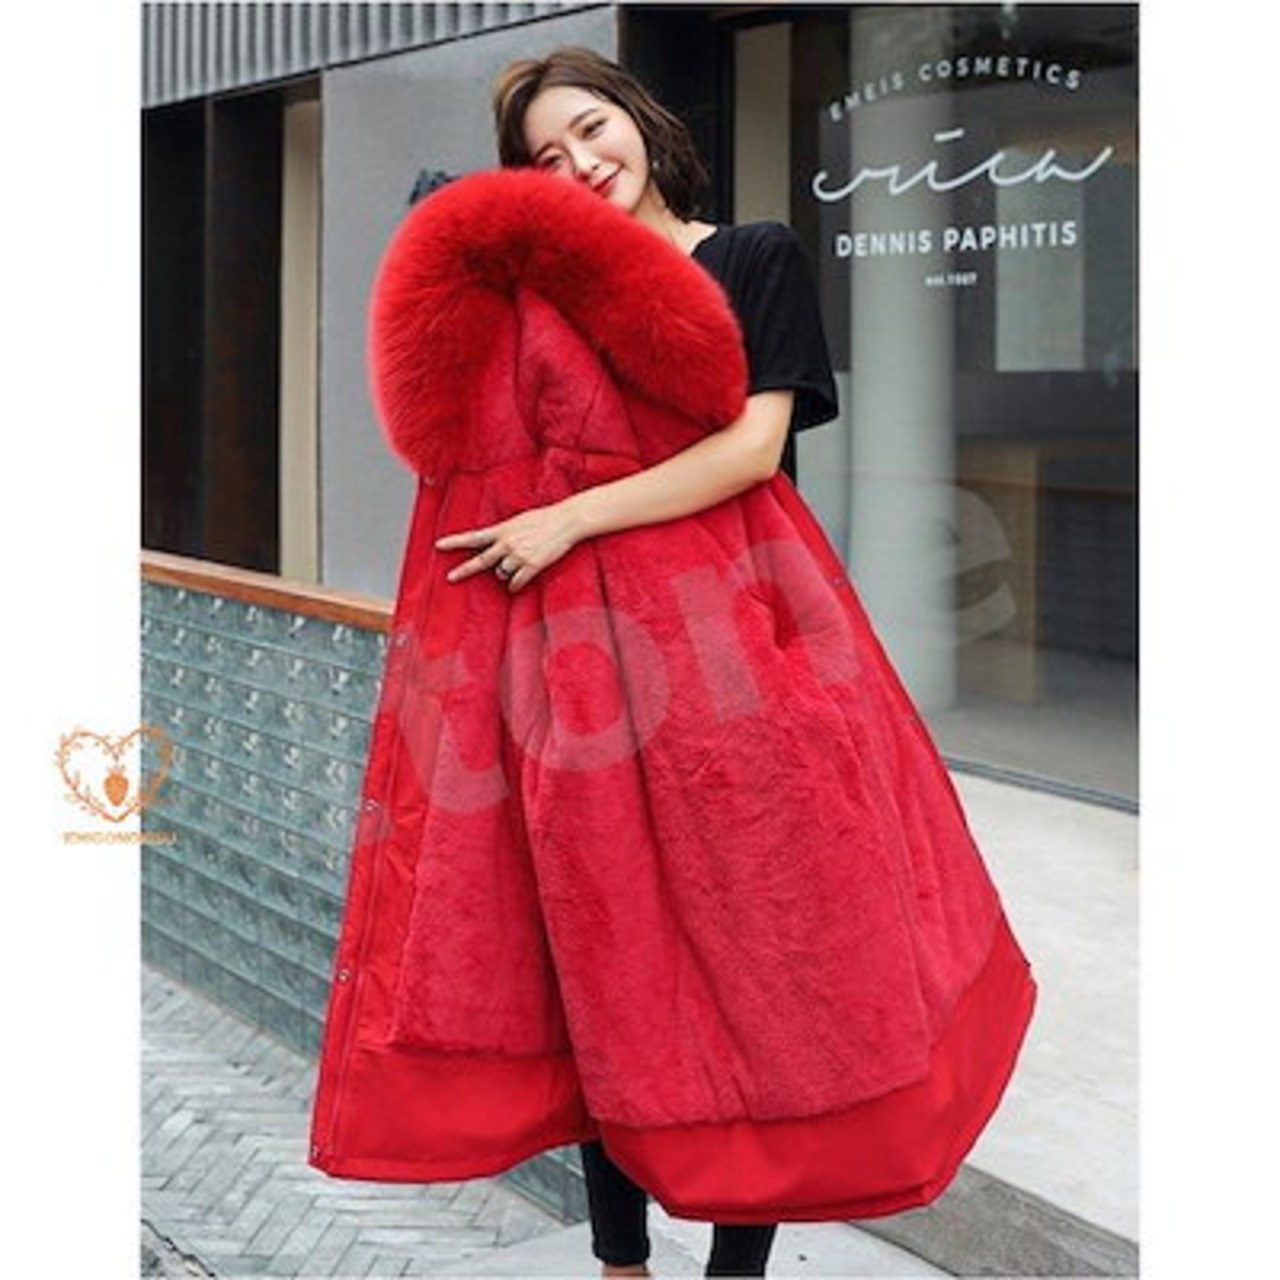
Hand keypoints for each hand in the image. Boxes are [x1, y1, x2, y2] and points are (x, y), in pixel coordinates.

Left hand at [434, 499, 582, 592]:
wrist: (566, 521)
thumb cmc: (545, 518)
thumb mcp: (520, 520)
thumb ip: (506, 533)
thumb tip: (499, 545)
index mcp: (503, 530)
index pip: (474, 537)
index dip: (455, 542)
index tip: (439, 546)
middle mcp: (507, 543)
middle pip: (481, 560)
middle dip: (464, 570)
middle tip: (450, 578)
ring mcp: (519, 556)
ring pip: (502, 573)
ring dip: (506, 573)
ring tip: (518, 563)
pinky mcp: (531, 566)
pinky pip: (516, 582)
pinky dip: (516, 584)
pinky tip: (518, 583)